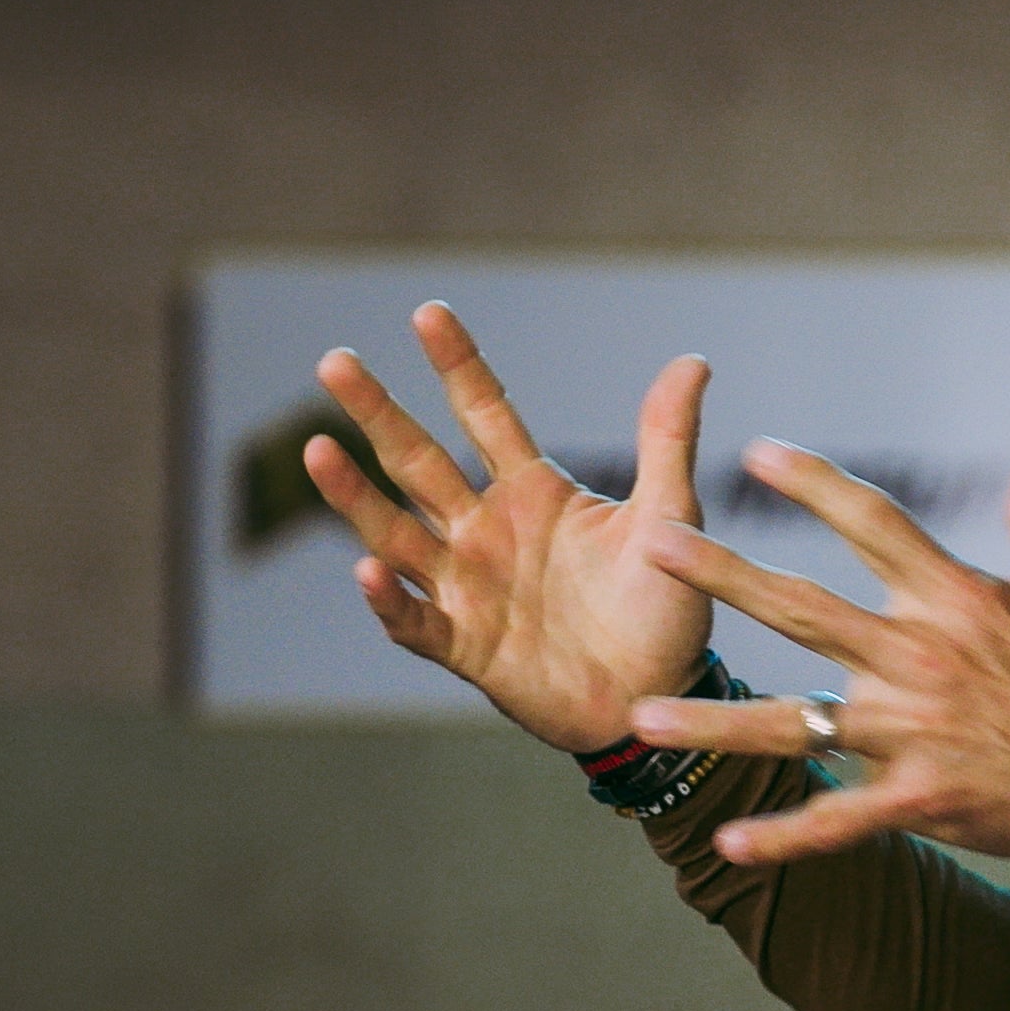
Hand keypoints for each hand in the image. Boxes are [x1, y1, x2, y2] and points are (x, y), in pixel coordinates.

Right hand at [302, 302, 714, 752]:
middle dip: (378, 413)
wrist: (661, 697)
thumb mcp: (670, 517)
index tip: (427, 312)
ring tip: (316, 451)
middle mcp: (487, 531)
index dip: (458, 366)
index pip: (485, 413)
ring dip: (355, 496)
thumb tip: (693, 361)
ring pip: (397, 533)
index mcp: (534, 492)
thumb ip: (668, 442)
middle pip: (419, 462)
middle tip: (334, 362)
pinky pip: (415, 621)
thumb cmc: (664, 606)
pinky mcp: (466, 647)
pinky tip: (369, 570)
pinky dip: (389, 600)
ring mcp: (470, 588)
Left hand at [624, 441, 1009, 869]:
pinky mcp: (923, 800)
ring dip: (716, 719)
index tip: (760, 455)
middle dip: (722, 575)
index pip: (874, 523)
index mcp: (959, 598)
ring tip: (644, 714)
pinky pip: (837, 821)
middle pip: (802, 608)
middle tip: (653, 545)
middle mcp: (924, 656)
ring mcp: (918, 732)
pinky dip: (782, 837)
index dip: (815, 483)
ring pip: (796, 723)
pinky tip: (726, 843)